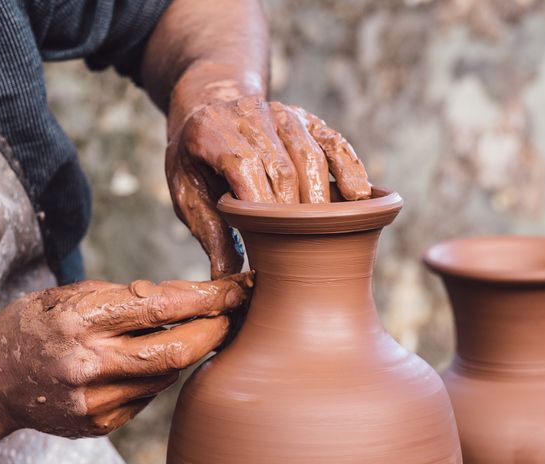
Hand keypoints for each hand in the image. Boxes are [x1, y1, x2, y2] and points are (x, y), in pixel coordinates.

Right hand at [0, 272, 252, 437]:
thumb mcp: (72, 294)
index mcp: (80, 321)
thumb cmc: (35, 324)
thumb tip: (184, 297)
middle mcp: (88, 365)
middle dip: (217, 330)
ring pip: (167, 376)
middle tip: (237, 312)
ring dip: (191, 351)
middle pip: (177, 352)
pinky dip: (160, 374)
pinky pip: (149, 396)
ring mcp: (94, 401)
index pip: (161, 307)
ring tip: (195, 328)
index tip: (240, 287)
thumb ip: (126, 297)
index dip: (209, 298)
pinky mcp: (99, 423)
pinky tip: (152, 358)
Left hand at [165, 65, 370, 278]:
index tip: (270, 246)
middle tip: (303, 252)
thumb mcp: (185, 190)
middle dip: (295, 213)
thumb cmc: (195, 157)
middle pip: (282, 167)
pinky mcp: (307, 118)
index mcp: (210, 130)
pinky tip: (360, 198)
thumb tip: (222, 277)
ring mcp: (282, 113)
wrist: (208, 105)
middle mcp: (249, 114)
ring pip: (311, 155)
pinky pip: (334, 142)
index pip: (244, 166)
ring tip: (330, 234)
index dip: (261, 206)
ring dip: (323, 197)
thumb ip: (207, 229)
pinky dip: (350, 169)